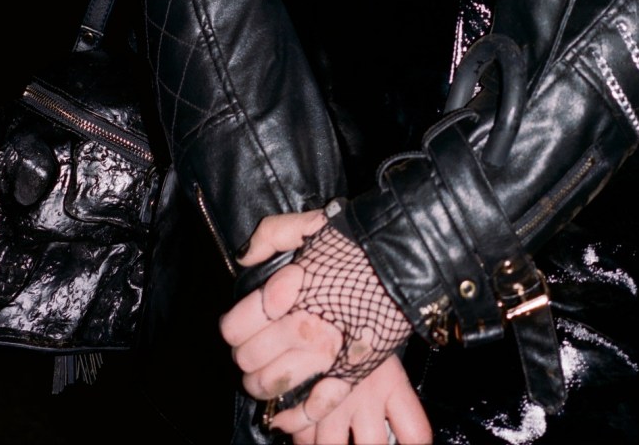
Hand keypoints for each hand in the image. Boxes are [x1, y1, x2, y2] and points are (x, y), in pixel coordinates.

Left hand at [223, 210, 423, 437]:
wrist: (406, 259)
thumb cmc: (357, 241)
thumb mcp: (310, 223)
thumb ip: (270, 235)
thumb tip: (244, 258)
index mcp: (288, 294)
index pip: (235, 328)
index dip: (232, 326)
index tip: (240, 320)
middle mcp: (303, 328)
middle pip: (249, 358)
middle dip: (244, 353)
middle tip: (252, 345)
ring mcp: (326, 356)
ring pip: (272, 385)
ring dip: (260, 383)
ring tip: (264, 373)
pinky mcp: (349, 374)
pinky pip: (312, 407)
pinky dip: (292, 415)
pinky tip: (281, 412)